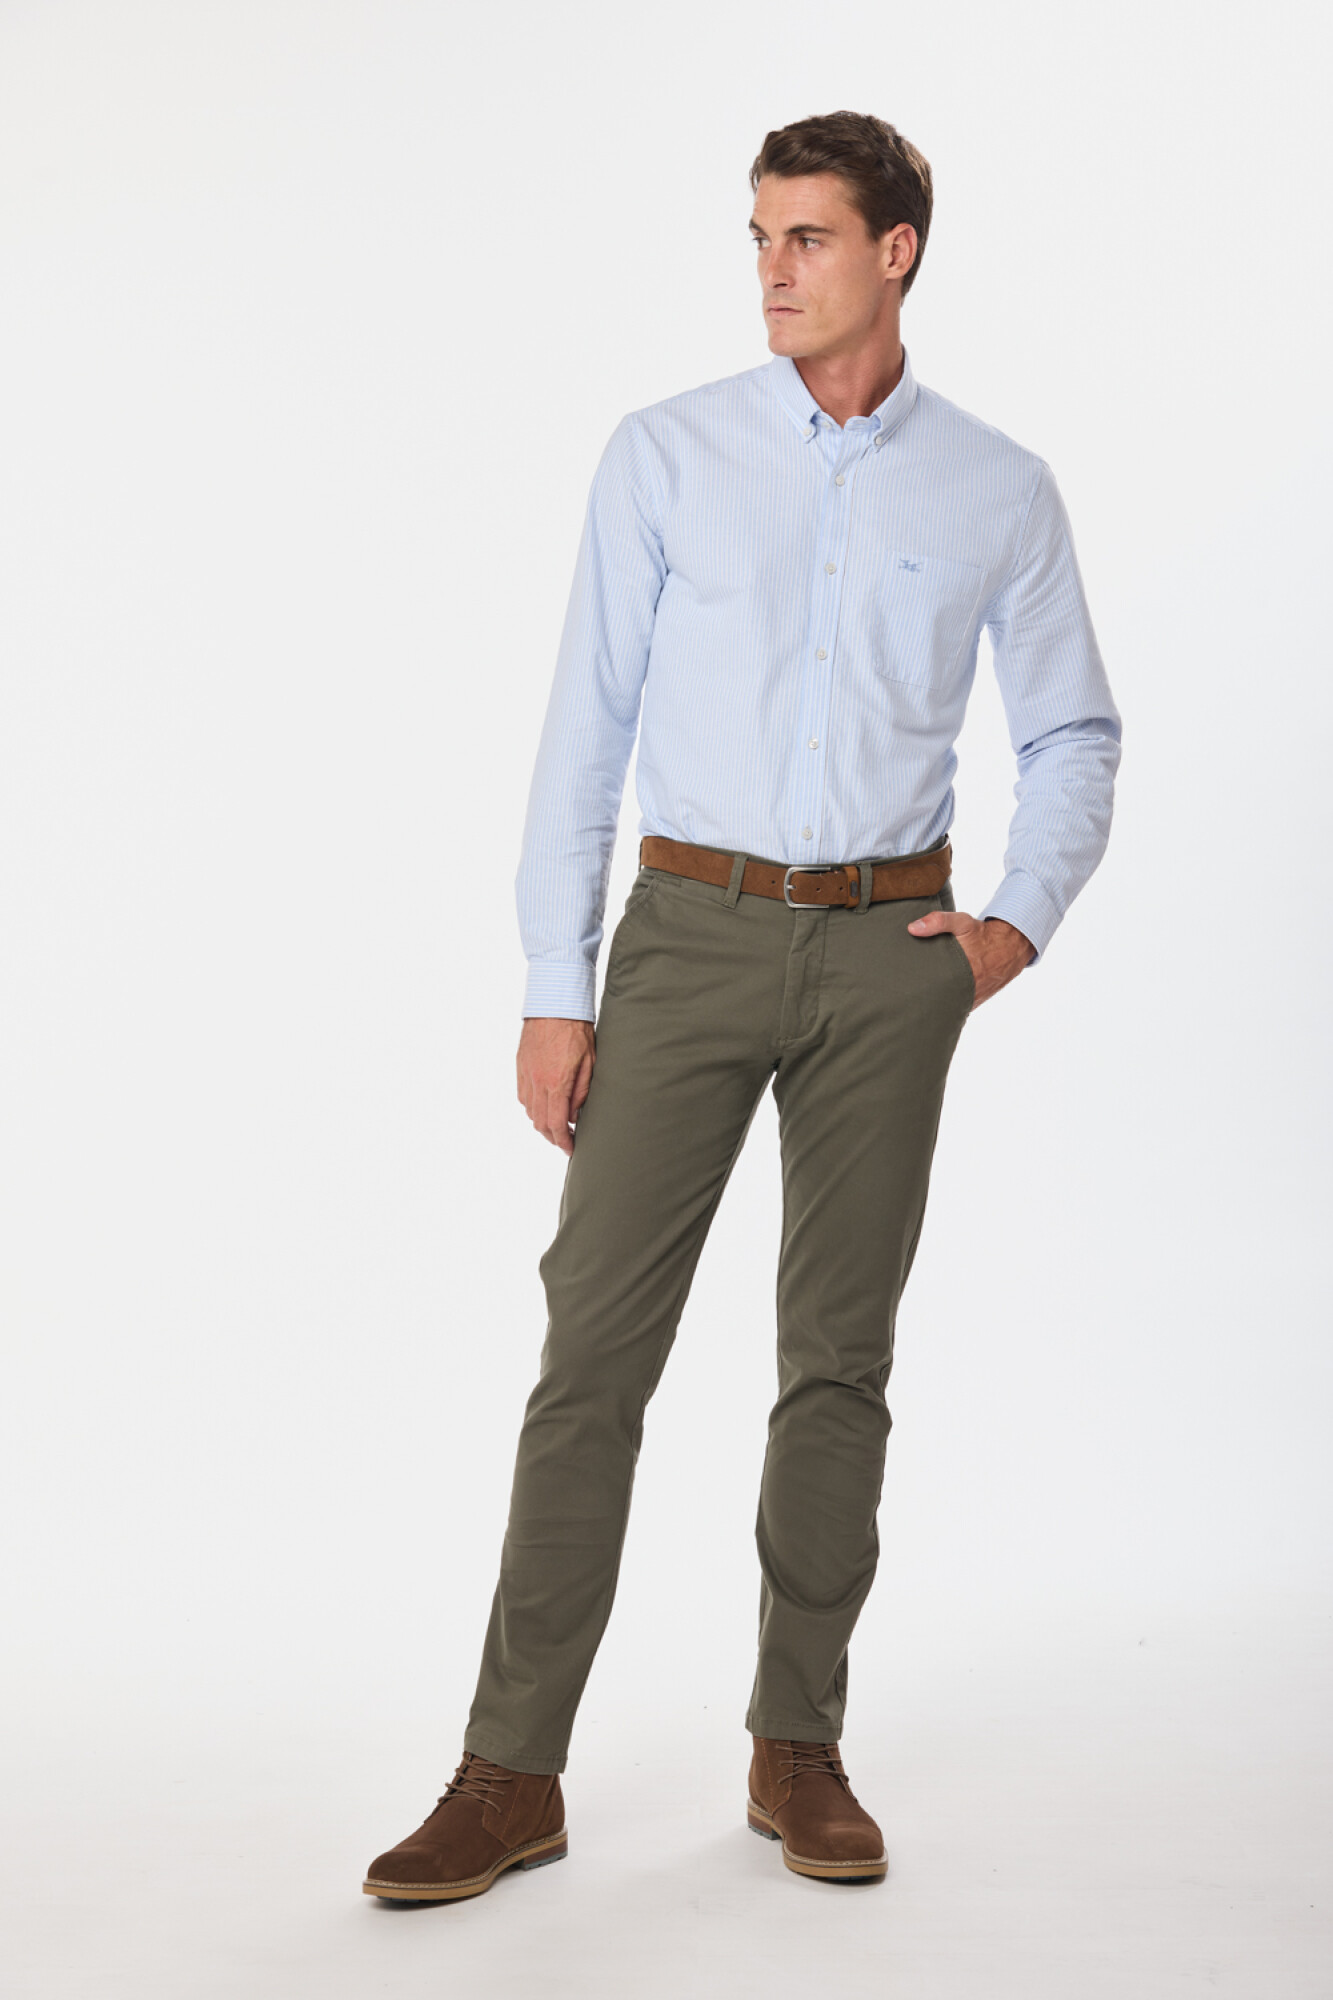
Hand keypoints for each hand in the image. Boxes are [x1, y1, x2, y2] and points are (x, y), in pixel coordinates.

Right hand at [517, 1017, 596, 1154]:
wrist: (554, 1003)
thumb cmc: (576, 1030)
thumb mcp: (590, 1062)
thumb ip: (582, 1091)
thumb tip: (576, 1114)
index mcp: (556, 1082)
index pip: (557, 1124)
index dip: (563, 1141)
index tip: (571, 1149)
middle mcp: (537, 1081)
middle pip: (540, 1122)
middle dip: (552, 1137)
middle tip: (565, 1141)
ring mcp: (525, 1073)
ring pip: (529, 1111)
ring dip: (541, 1123)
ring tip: (556, 1126)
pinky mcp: (520, 1065)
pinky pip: (522, 1095)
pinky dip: (531, 1107)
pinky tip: (543, 1106)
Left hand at [905, 911, 1034, 1008]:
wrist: (1010, 947)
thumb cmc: (982, 935)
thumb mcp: (962, 922)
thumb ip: (938, 922)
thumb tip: (912, 928)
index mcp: (960, 970)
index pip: (930, 984)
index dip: (915, 985)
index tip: (901, 983)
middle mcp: (966, 988)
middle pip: (935, 998)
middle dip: (920, 997)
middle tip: (902, 994)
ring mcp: (970, 998)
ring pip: (946, 1006)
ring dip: (933, 1003)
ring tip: (914, 1002)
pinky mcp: (974, 1002)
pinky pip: (956, 1008)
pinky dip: (946, 1006)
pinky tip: (932, 1004)